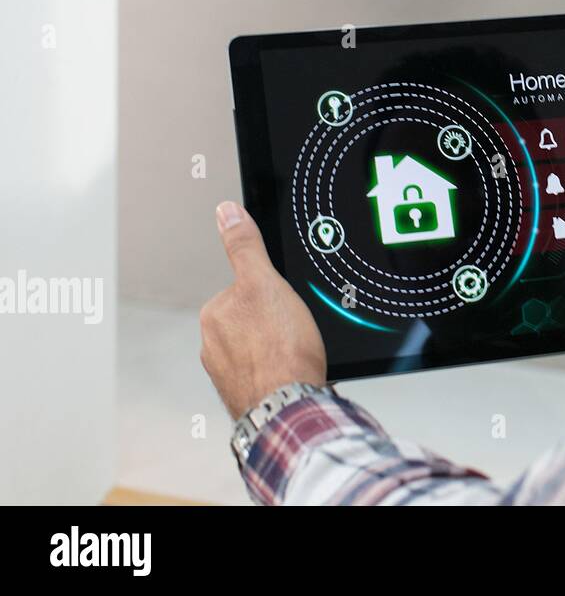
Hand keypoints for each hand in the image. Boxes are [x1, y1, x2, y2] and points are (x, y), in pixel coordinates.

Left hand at [199, 201, 326, 418]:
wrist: (289, 406)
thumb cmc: (280, 349)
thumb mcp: (265, 282)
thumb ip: (245, 247)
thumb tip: (226, 211)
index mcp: (214, 315)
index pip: (246, 290)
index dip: (274, 294)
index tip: (290, 306)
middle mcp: (213, 346)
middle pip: (253, 319)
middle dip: (275, 323)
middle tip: (298, 329)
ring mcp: (227, 374)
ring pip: (259, 347)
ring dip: (278, 349)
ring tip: (299, 354)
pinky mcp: (245, 395)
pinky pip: (266, 373)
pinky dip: (280, 371)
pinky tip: (295, 373)